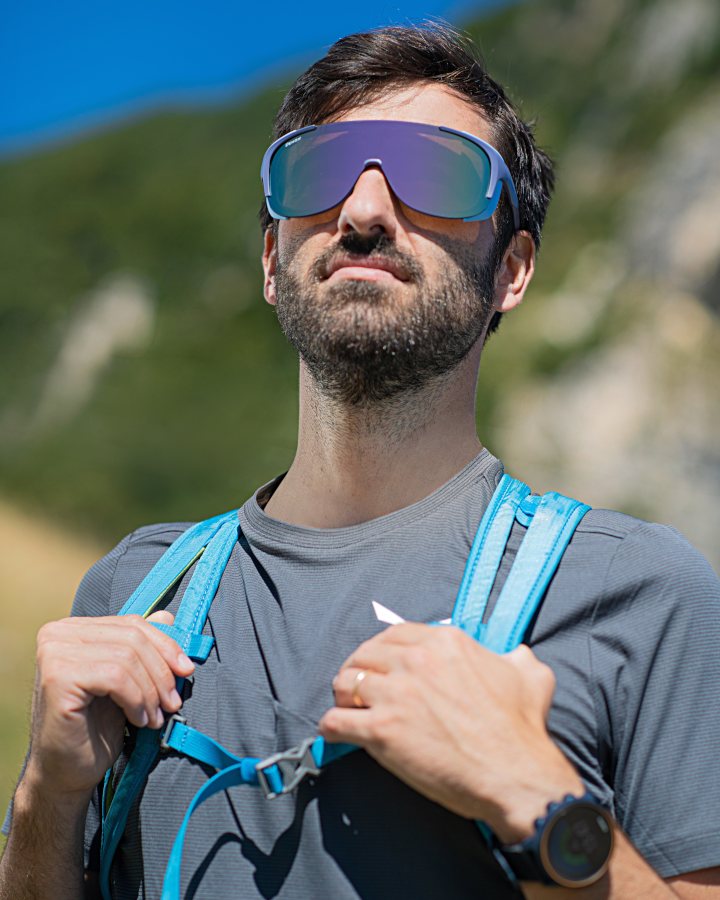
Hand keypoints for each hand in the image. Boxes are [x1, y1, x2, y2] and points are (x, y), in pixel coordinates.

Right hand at [26, 612, 193, 800]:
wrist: (66, 772)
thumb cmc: (95, 726)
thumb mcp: (125, 680)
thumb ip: (140, 646)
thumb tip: (167, 617)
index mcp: (73, 628)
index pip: (132, 624)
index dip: (166, 645)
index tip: (187, 670)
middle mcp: (57, 634)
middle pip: (132, 638)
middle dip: (161, 672)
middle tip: (172, 702)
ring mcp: (54, 654)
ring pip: (127, 658)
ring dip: (150, 691)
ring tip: (155, 716)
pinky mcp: (58, 678)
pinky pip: (116, 677)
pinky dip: (136, 699)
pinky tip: (138, 720)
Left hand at [319, 623, 582, 841]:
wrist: (516, 776)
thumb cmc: (522, 729)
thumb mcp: (529, 676)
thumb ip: (516, 657)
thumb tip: (517, 654)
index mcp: (446, 642)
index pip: (395, 633)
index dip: (383, 649)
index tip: (382, 665)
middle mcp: (417, 660)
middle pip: (365, 653)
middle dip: (359, 669)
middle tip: (360, 689)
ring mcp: (396, 694)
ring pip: (345, 682)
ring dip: (343, 696)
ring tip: (348, 709)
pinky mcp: (382, 730)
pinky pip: (336, 721)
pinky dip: (332, 728)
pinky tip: (337, 734)